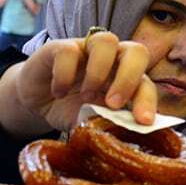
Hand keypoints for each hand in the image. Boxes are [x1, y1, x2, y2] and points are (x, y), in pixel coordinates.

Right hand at [0, 30, 155, 135]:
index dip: (148, 101)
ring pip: (106, 41)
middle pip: (136, 52)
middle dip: (129, 78)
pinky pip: (68, 51)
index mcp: (124, 79)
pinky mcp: (60, 48)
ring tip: (86, 96)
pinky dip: (64, 74)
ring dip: (99, 72)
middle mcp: (111, 60)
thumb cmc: (69, 110)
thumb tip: (120, 143)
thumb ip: (104, 128)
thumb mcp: (88, 124)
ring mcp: (86, 50)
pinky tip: (58, 93)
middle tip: (113, 104)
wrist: (37, 102)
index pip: (145, 83)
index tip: (143, 122)